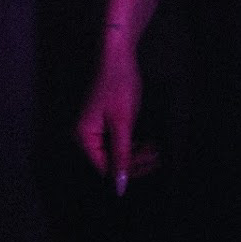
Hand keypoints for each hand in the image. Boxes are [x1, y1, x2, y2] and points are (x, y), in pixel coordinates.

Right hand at [75, 44, 158, 195]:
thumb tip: (119, 188)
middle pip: (109, 160)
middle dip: (134, 161)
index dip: (128, 171)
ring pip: (114, 151)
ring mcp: (94, 127)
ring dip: (135, 153)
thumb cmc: (118, 84)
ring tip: (154, 148)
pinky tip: (144, 141)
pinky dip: (131, 142)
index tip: (151, 163)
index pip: (105, 168)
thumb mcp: (122, 121)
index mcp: (84, 137)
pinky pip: (115, 140)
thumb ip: (121, 155)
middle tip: (156, 155)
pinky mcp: (103, 120)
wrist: (117, 53)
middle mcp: (84, 135)